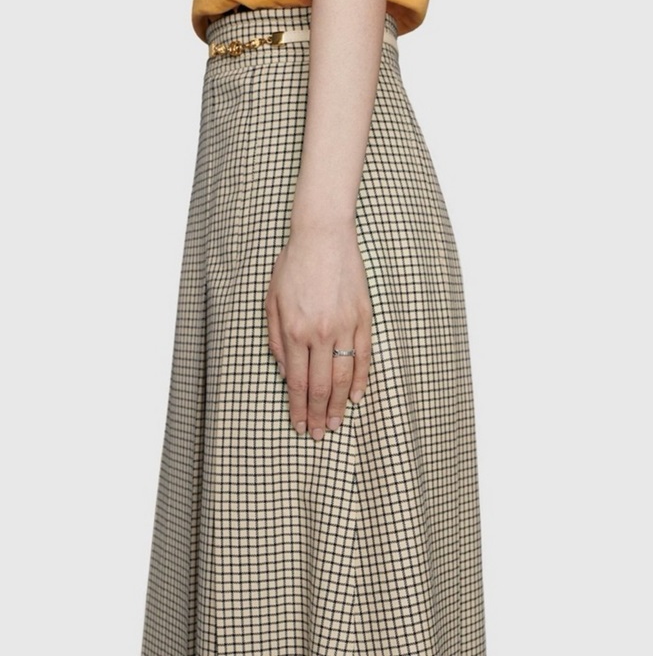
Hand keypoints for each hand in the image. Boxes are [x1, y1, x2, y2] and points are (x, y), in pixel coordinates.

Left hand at [265, 225, 371, 440]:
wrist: (323, 236)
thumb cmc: (292, 265)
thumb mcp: (272, 300)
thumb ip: (274, 338)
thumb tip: (282, 370)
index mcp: (294, 330)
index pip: (295, 381)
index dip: (297, 407)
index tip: (298, 425)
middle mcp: (320, 333)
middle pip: (319, 386)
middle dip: (317, 414)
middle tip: (318, 434)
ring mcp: (345, 326)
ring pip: (343, 377)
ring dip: (337, 405)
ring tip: (335, 424)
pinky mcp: (362, 318)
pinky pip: (363, 356)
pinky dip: (360, 380)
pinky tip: (355, 397)